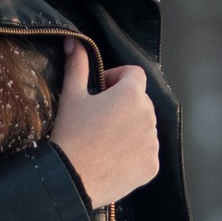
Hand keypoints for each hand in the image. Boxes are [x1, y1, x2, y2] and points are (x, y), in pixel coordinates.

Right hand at [50, 35, 157, 207]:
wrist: (70, 179)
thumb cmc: (70, 135)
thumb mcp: (71, 97)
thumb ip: (77, 65)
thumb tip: (73, 41)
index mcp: (131, 95)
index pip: (135, 74)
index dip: (117, 77)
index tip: (101, 90)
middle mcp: (148, 116)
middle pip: (141, 102)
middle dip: (123, 104)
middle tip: (98, 117)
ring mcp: (152, 143)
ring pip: (144, 127)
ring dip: (130, 128)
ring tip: (104, 140)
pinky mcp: (152, 166)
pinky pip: (146, 153)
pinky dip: (134, 153)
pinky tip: (112, 158)